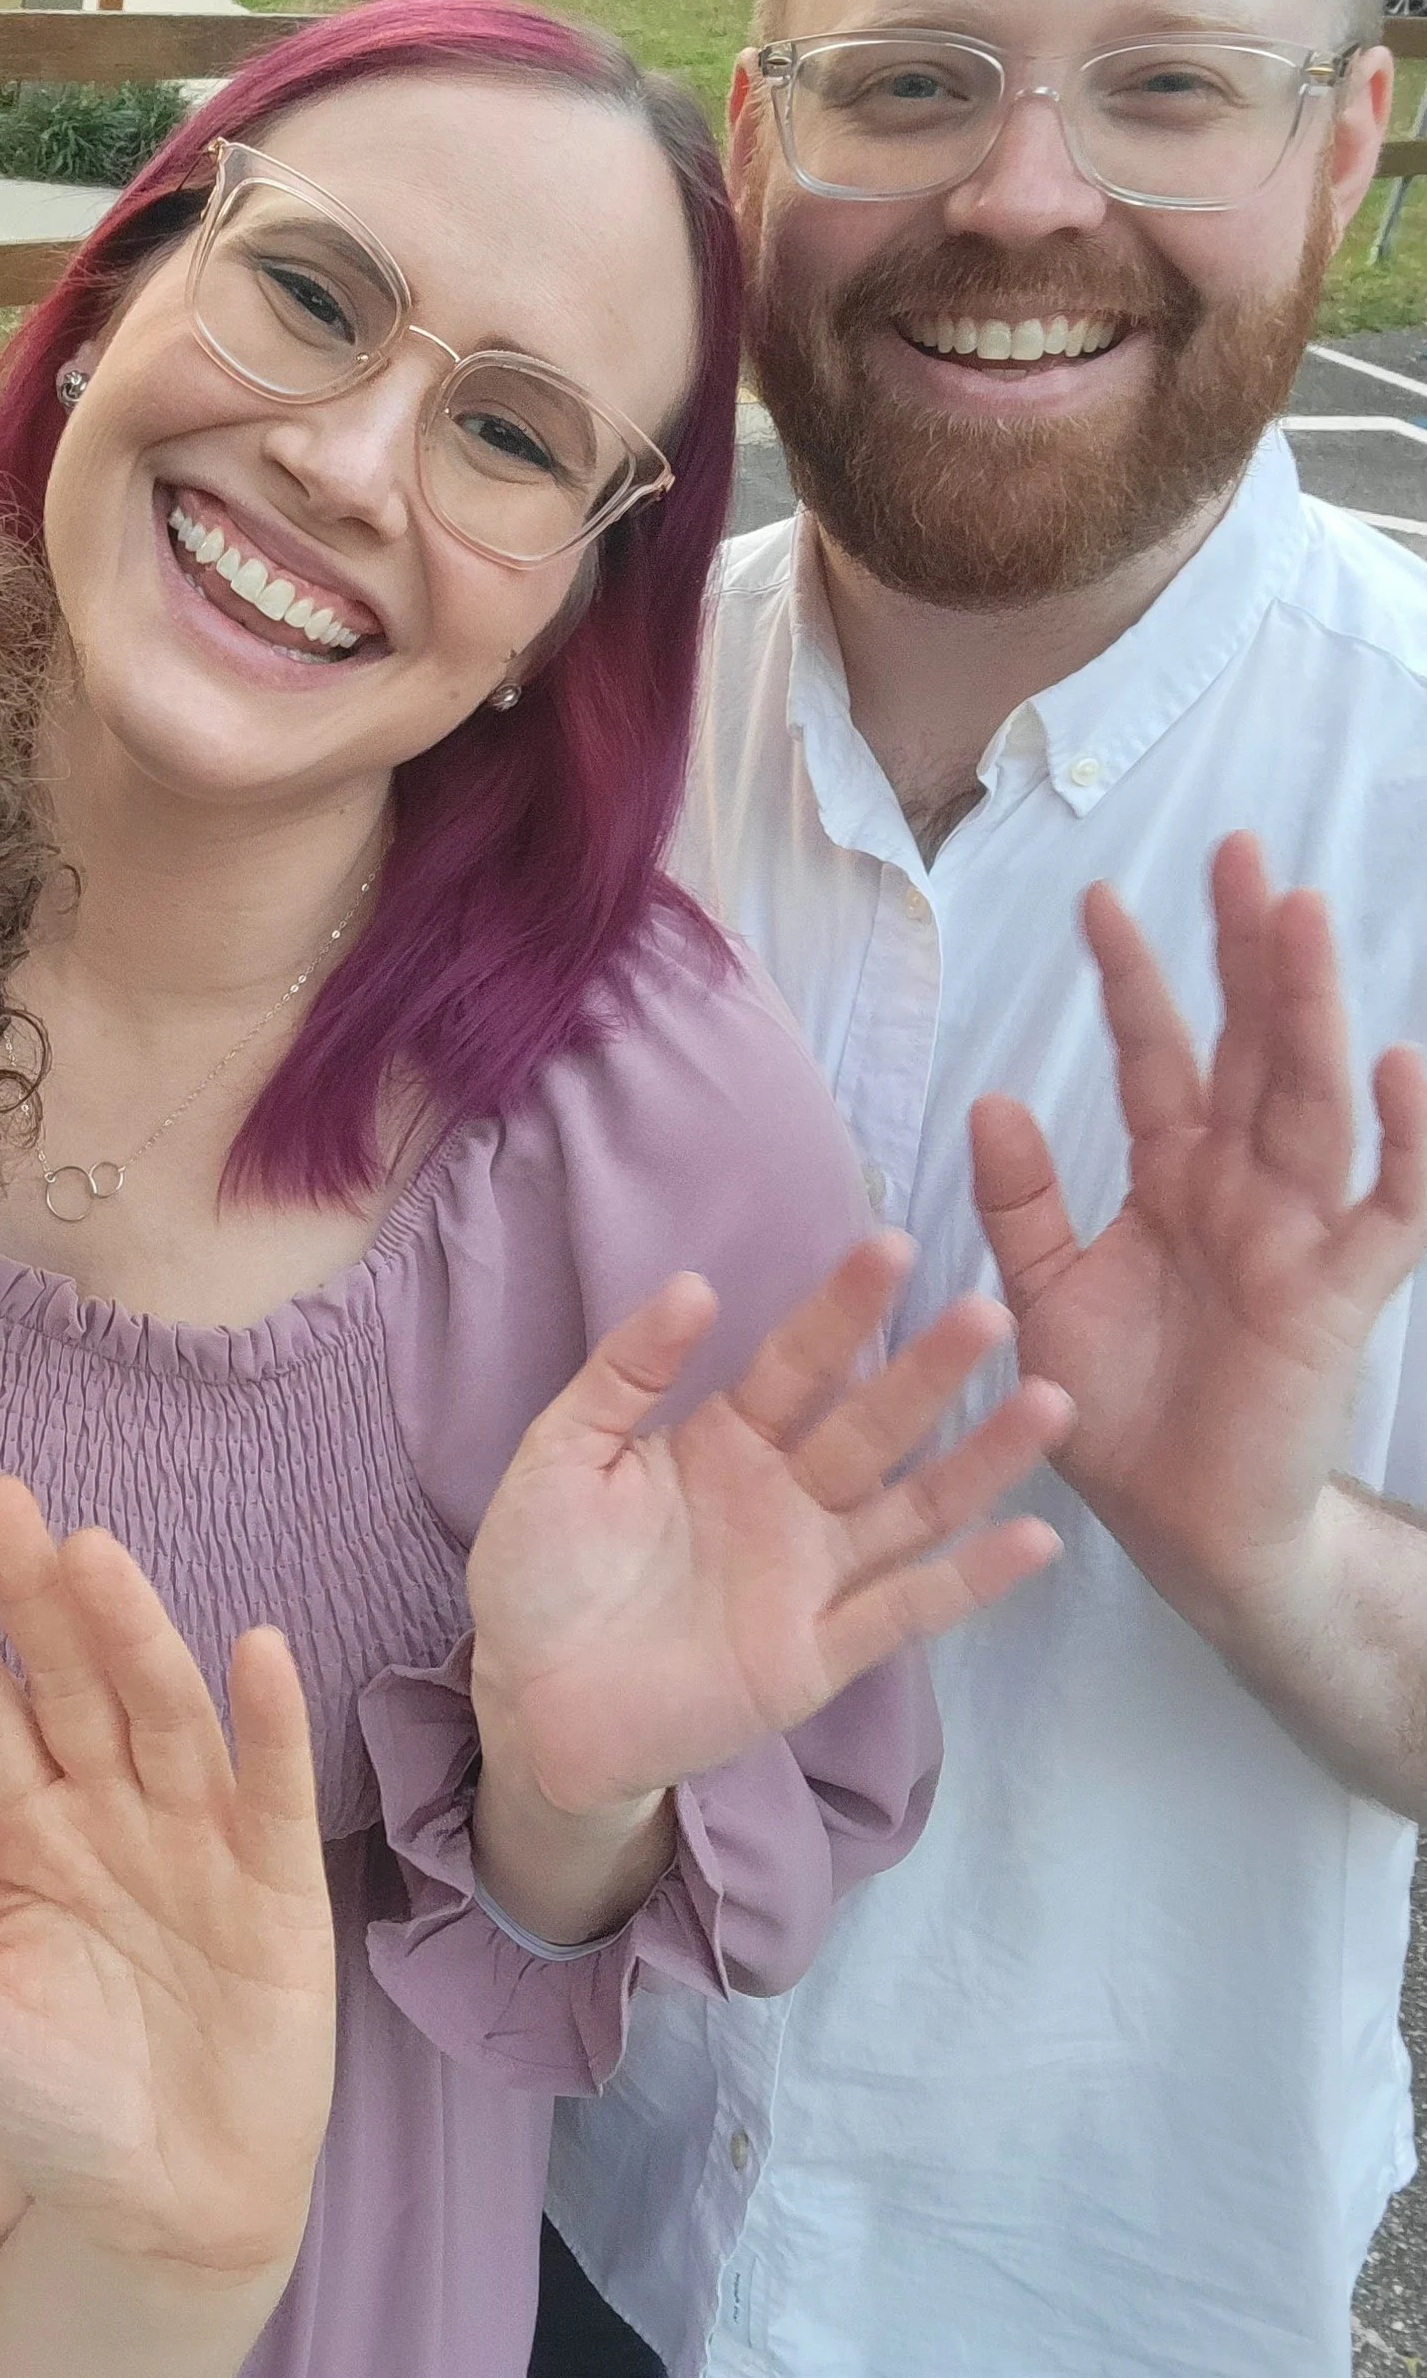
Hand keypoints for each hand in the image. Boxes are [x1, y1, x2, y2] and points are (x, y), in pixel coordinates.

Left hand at [0, 1479, 335, 2283]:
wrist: (162, 2210)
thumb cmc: (48, 2101)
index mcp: (25, 1833)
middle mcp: (111, 1813)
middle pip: (72, 1685)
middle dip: (35, 1597)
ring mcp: (198, 1840)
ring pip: (163, 1716)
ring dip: (136, 1635)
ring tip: (96, 1558)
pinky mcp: (277, 1884)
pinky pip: (272, 1791)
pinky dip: (267, 1724)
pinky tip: (252, 1652)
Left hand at [468, 1238, 1070, 1817]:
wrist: (528, 1705)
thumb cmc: (538, 1573)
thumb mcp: (562, 1453)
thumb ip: (624, 1373)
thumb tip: (694, 1283)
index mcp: (726, 1441)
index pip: (798, 1362)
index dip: (843, 1308)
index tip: (891, 1245)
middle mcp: (785, 1498)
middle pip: (873, 1423)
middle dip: (930, 1369)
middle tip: (990, 1308)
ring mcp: (811, 1575)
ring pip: (914, 1506)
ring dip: (982, 1458)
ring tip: (1049, 1401)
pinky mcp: (820, 1653)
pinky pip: (907, 1608)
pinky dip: (971, 1578)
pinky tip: (1034, 1538)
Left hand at [969, 834, 1426, 1651]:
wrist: (1178, 1527)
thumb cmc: (1117, 1407)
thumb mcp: (1042, 1297)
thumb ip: (1022, 1203)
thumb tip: (991, 1099)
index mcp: (1171, 1178)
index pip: (1155, 1058)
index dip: (1134, 980)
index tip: (1096, 897)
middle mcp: (1241, 1187)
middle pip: (1247, 1047)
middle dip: (1244, 952)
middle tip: (1238, 850)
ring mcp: (1298, 1233)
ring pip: (1313, 1098)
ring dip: (1311, 1008)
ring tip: (1304, 914)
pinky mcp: (1340, 1296)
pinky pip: (1388, 1207)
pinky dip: (1403, 1139)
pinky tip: (1401, 1065)